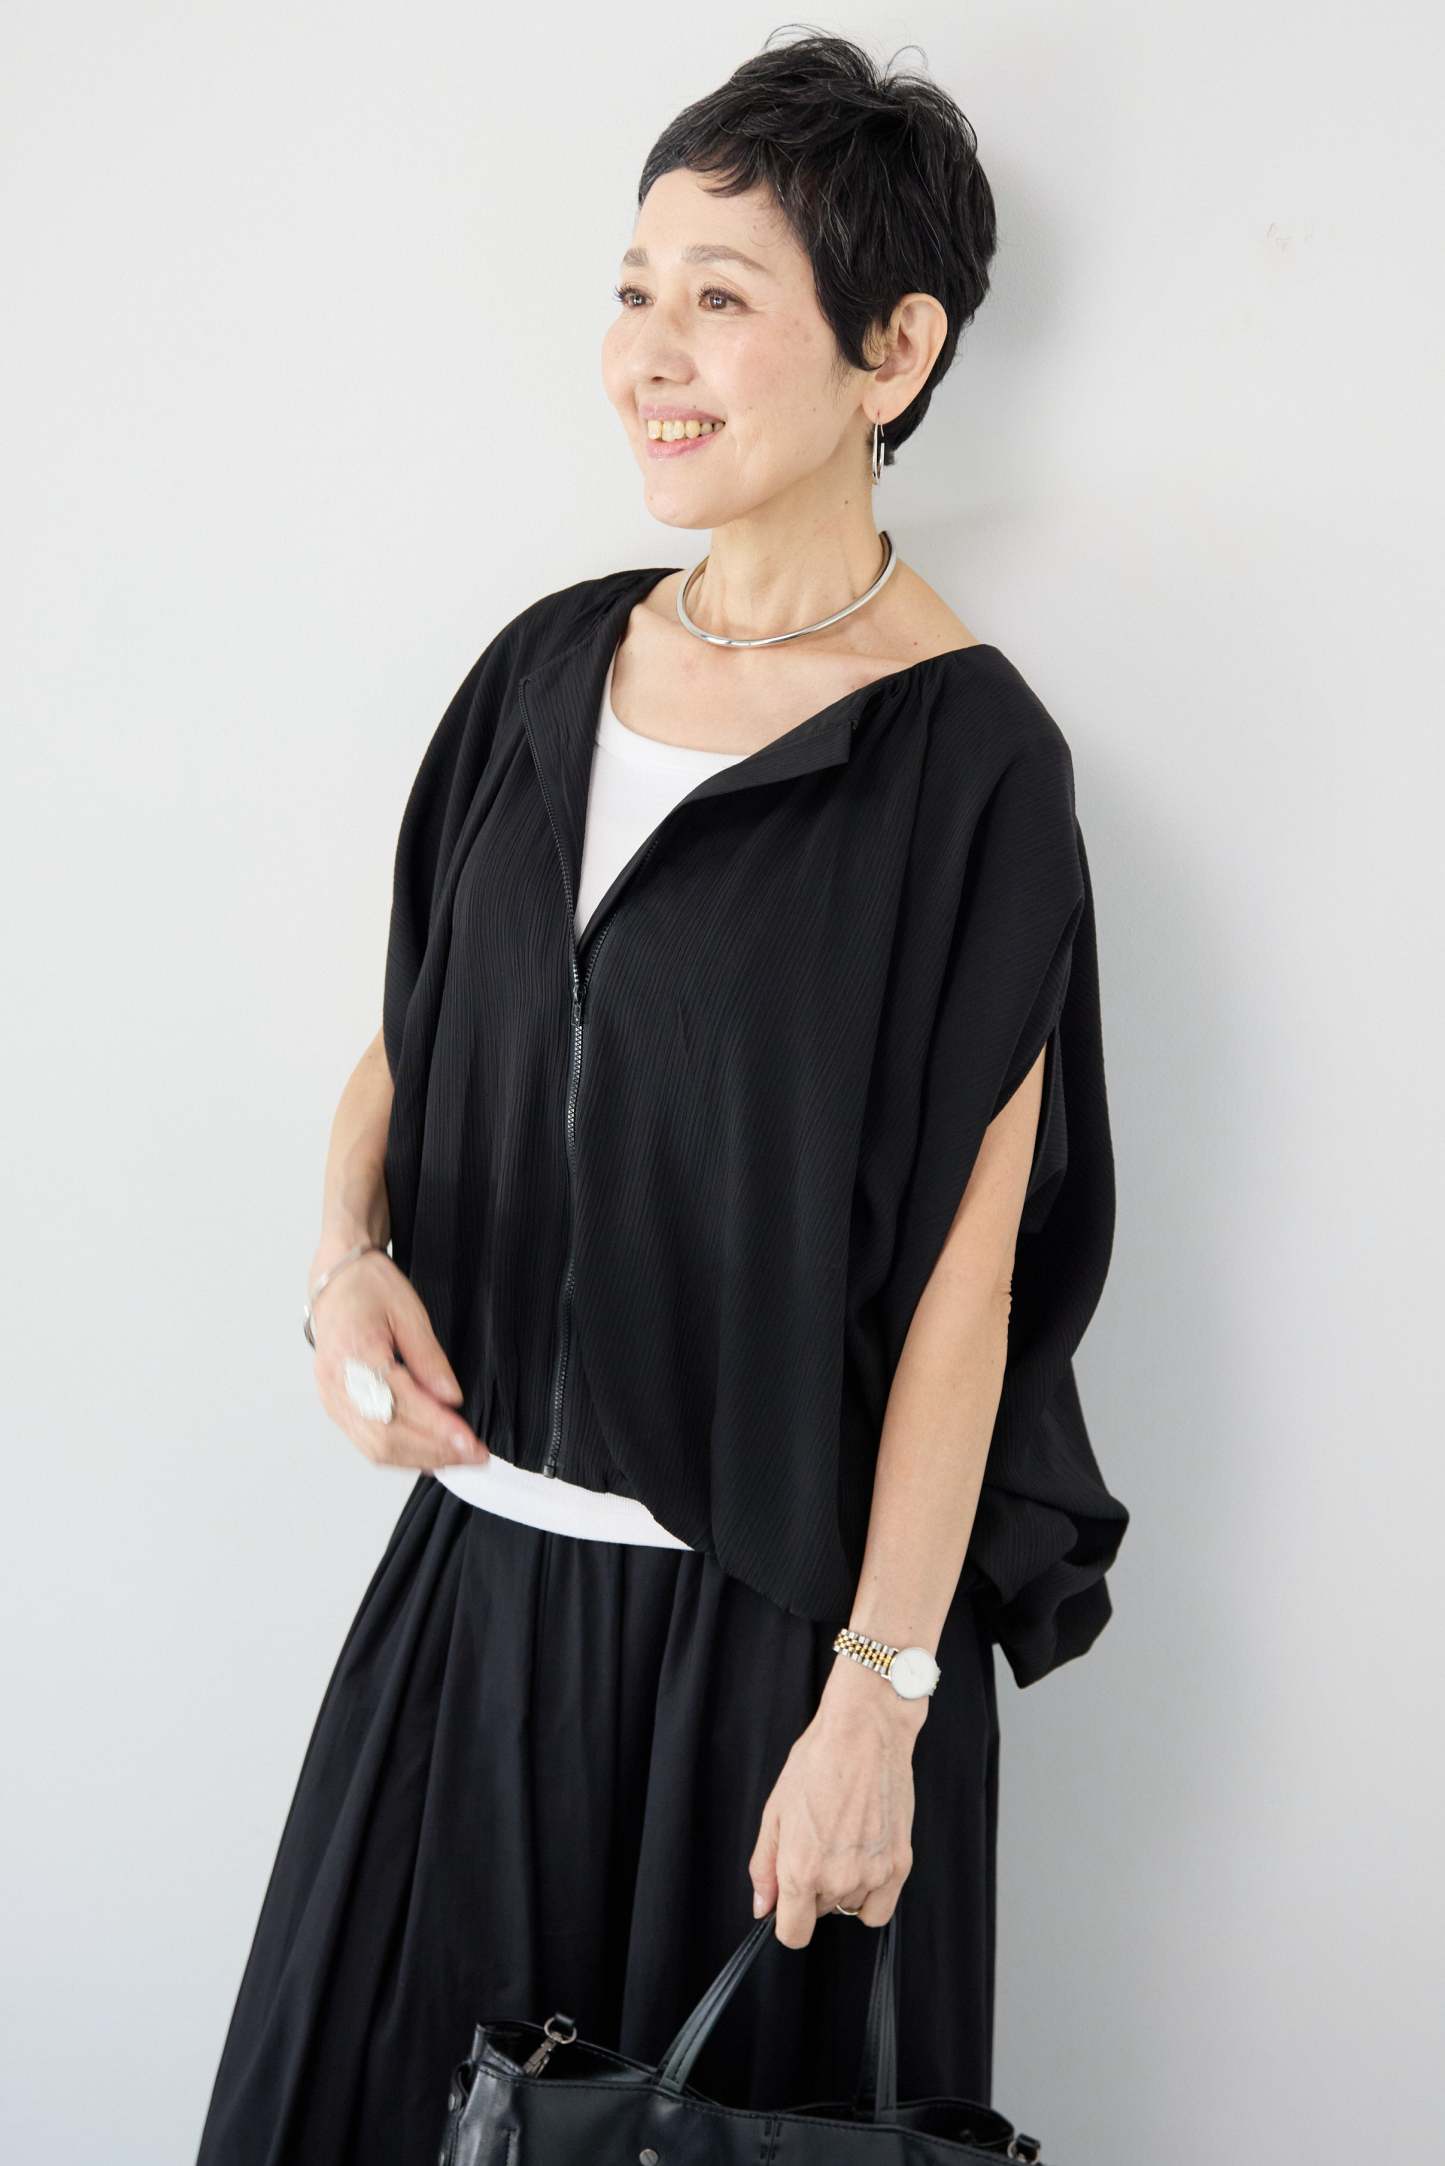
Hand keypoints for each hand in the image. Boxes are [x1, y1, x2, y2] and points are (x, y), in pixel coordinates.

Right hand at [308, 1247, 489, 1470]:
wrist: (336, 1280)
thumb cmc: (370, 1287)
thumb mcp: (409, 1311)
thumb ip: (428, 1358)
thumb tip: (450, 1398)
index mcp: (356, 1354)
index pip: (402, 1404)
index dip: (438, 1429)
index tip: (470, 1442)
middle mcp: (338, 1383)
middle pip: (387, 1437)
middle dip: (435, 1452)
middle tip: (474, 1455)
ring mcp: (332, 1398)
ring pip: (376, 1448)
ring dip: (420, 1459)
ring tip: (457, 1457)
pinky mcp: (335, 1405)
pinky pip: (366, 1442)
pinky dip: (400, 1454)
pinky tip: (428, 1455)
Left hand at [748, 1657, 926, 1947]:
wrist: (865, 1733)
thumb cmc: (818, 1762)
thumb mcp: (776, 1810)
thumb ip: (765, 1866)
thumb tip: (763, 1906)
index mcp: (800, 1869)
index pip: (792, 1934)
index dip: (786, 1920)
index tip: (789, 1903)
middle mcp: (837, 1879)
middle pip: (820, 1914)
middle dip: (813, 1889)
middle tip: (818, 1844)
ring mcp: (872, 1875)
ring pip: (850, 1907)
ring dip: (844, 1887)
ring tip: (843, 1840)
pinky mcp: (900, 1865)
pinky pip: (881, 1908)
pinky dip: (872, 1893)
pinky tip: (864, 1859)